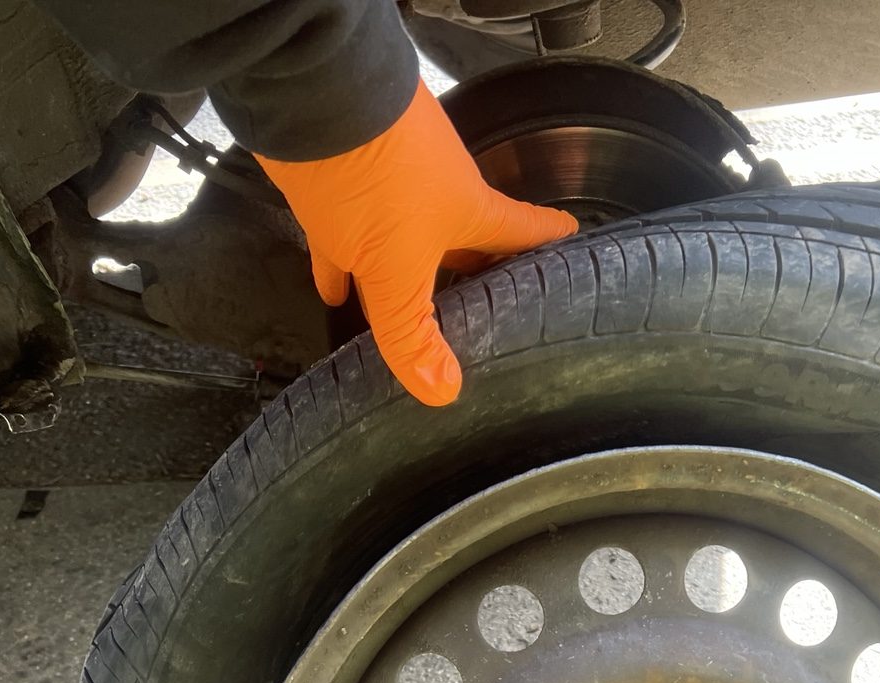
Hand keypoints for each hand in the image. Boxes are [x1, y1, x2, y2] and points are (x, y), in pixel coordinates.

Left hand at [257, 82, 577, 405]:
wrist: (307, 96)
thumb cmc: (372, 173)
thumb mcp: (397, 271)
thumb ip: (413, 335)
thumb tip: (442, 390)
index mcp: (470, 213)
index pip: (528, 231)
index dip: (553, 242)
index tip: (573, 248)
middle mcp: (438, 196)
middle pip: (468, 244)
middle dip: (473, 277)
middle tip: (484, 314)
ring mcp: (391, 187)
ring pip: (407, 241)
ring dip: (406, 276)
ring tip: (410, 319)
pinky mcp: (343, 184)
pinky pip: (350, 234)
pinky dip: (346, 265)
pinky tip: (336, 290)